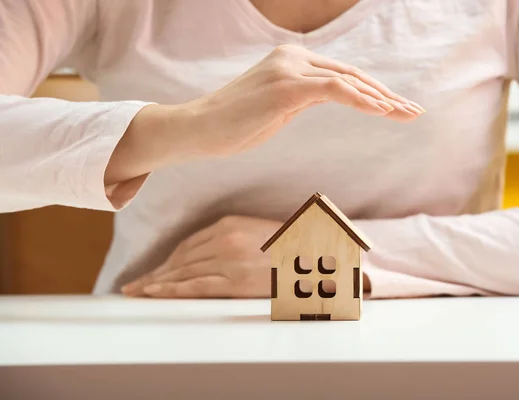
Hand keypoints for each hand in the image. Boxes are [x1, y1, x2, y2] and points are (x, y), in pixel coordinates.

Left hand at [120, 215, 281, 297]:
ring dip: (157, 283)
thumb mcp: (258, 232)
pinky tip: (154, 293)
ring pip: (184, 271)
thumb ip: (234, 238)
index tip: (155, 269)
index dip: (168, 259)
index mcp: (229, 224)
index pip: (189, 243)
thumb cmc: (289, 244)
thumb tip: (213, 253)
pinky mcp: (234, 281)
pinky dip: (172, 289)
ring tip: (138, 292)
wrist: (314, 254)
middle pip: (181, 258)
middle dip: (156, 272)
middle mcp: (224, 239)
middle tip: (134, 285)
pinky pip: (196, 286)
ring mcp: (228, 260)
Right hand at [184, 44, 424, 156]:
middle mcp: (294, 58)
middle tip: (414, 111)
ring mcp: (289, 70)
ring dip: (382, 99)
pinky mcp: (286, 87)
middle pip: (353, 75)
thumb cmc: (235, 124)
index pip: (344, 75)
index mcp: (293, 61)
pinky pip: (334, 90)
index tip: (398, 108)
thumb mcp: (278, 107)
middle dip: (387, 95)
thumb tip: (332, 97)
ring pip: (349, 80)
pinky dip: (361, 100)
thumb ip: (304, 97)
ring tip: (407, 114)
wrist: (198, 128)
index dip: (374, 92)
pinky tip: (382, 111)